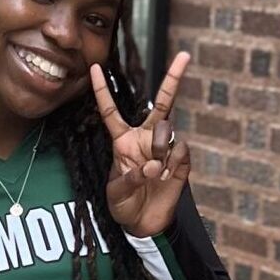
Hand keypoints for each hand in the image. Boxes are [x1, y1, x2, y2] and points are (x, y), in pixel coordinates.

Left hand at [90, 52, 191, 238]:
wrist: (144, 224)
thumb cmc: (124, 205)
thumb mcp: (115, 193)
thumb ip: (128, 178)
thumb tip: (150, 166)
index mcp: (122, 141)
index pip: (110, 111)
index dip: (103, 91)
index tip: (94, 68)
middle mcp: (145, 138)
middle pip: (161, 103)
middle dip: (173, 79)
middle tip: (184, 56)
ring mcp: (165, 148)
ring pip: (167, 130)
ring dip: (159, 150)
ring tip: (154, 173)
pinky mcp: (181, 161)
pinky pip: (181, 150)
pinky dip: (172, 164)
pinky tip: (166, 177)